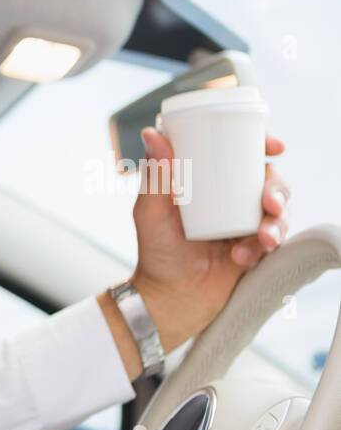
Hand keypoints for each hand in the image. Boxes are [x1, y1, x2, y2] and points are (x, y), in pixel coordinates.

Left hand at [128, 126, 290, 351]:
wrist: (170, 296)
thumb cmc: (156, 251)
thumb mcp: (150, 212)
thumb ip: (155, 175)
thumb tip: (152, 132)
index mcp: (209, 180)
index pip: (242, 152)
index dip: (263, 142)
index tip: (274, 145)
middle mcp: (232, 196)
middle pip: (269, 177)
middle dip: (278, 187)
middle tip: (270, 202)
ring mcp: (246, 220)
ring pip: (280, 207)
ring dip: (279, 220)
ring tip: (262, 237)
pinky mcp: (256, 245)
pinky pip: (276, 237)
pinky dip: (265, 245)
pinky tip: (242, 256)